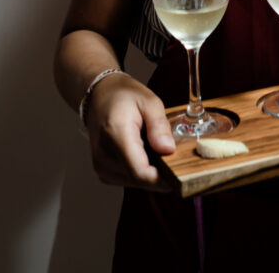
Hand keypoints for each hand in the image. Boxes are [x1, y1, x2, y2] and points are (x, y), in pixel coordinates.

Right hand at [85, 74, 175, 191]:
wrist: (99, 96)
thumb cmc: (123, 96)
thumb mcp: (149, 101)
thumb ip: (159, 125)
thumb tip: (168, 149)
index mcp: (116, 133)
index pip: (139, 171)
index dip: (162, 177)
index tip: (179, 172)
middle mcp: (104, 154)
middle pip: (139, 179)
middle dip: (159, 171)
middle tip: (168, 151)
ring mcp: (101, 165)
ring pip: (134, 182)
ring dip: (149, 170)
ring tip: (151, 147)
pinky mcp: (102, 170)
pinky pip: (127, 179)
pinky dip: (139, 170)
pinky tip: (142, 152)